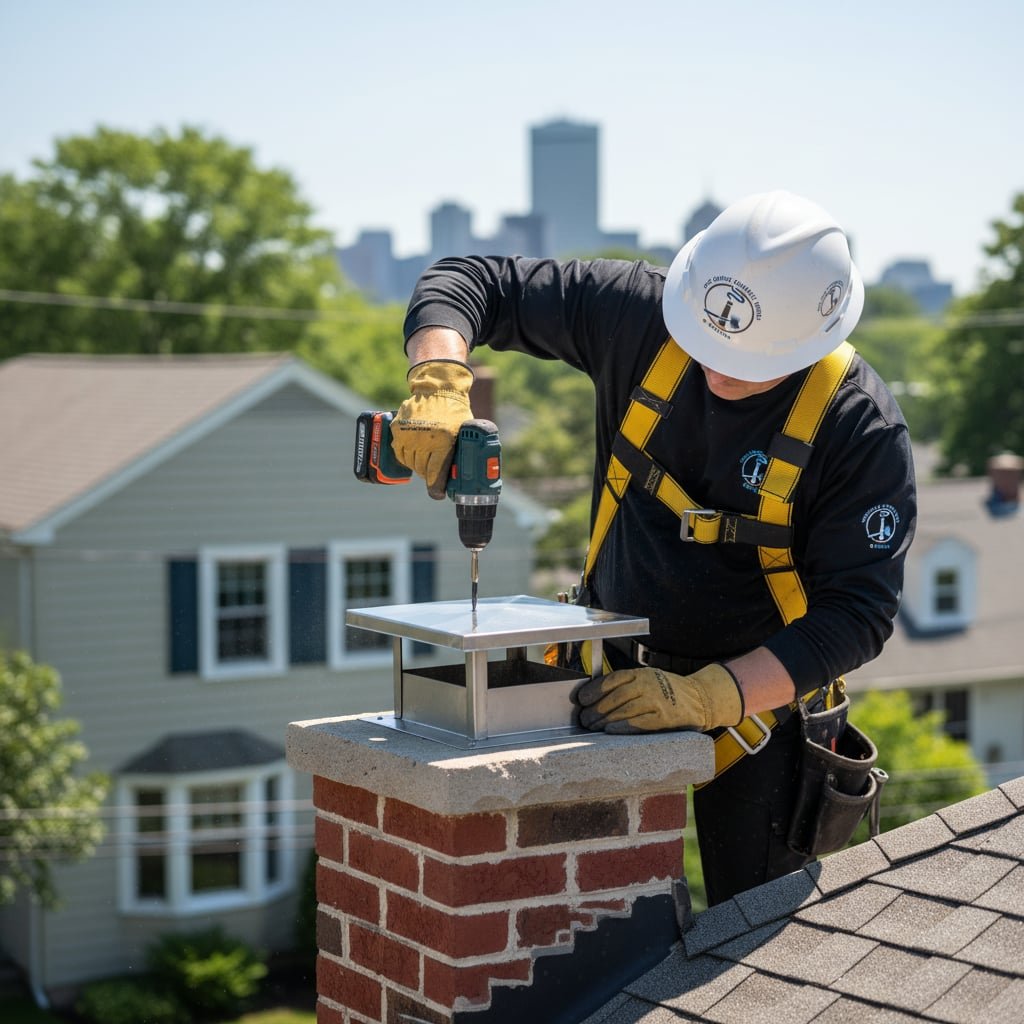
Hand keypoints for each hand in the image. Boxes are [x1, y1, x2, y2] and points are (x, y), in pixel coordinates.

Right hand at [391, 360, 473, 498]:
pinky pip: (400, 452)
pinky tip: (415, 452)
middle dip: (429, 474)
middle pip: (422, 470)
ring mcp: (408, 434)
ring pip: (410, 462)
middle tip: (434, 473)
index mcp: (443, 442)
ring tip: (426, 459)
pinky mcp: (397, 429)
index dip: (436, 489)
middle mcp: (424, 439)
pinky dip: (407, 455)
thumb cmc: (454, 412)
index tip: (437, 495)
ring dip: (418, 465)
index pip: (435, 474)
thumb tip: (459, 477)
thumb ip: (459, 454)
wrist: (437, 389)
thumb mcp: (463, 433)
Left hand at [576, 663, 744, 733]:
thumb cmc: (669, 690)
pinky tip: (610, 732)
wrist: (701, 698)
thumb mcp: (649, 679)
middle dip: (595, 709)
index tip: (581, 699)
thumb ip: (628, 685)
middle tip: (584, 719)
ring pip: (623, 711)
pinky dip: (621, 728)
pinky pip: (638, 724)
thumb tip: (598, 697)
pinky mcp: (664, 718)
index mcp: (642, 673)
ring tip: (593, 727)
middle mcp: (648, 684)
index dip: (594, 689)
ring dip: (604, 721)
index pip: (612, 679)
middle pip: (614, 697)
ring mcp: (656, 701)